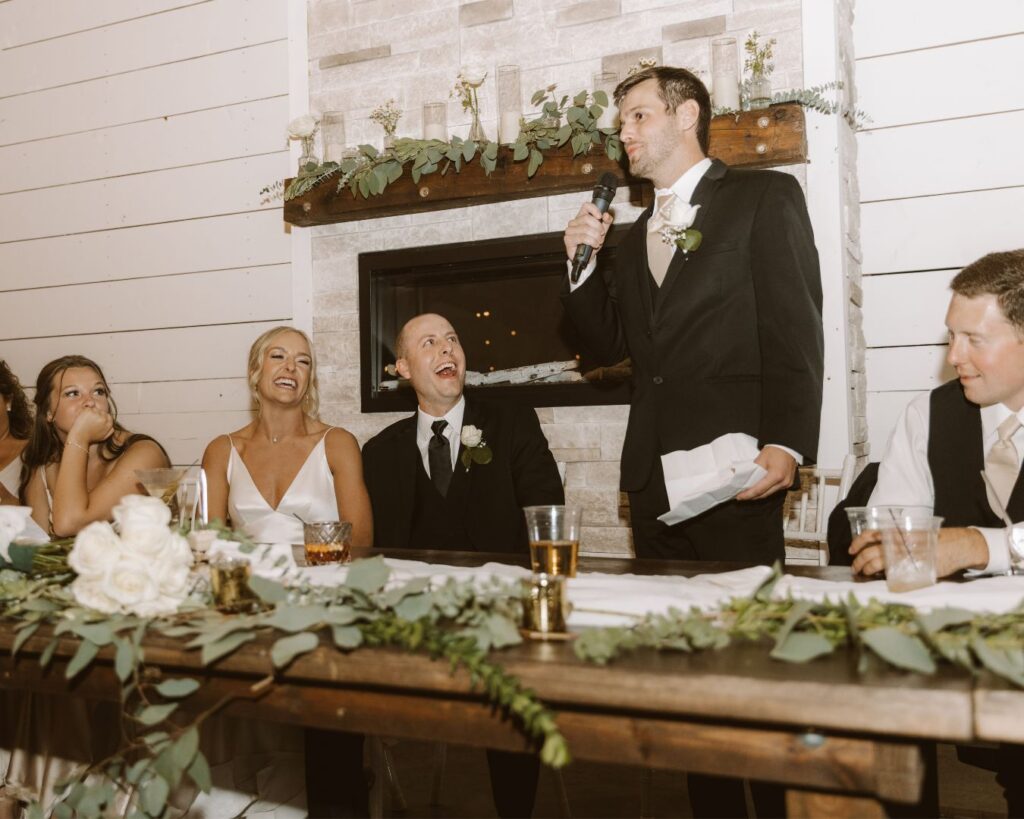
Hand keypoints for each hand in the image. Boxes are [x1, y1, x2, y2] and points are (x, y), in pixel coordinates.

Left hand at [68, 406, 113, 446]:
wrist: (80, 438)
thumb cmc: (90, 438)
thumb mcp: (103, 437)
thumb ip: (110, 431)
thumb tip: (113, 427)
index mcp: (108, 423)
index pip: (108, 416)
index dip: (103, 418)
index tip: (97, 420)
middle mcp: (103, 417)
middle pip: (102, 412)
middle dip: (97, 415)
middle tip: (90, 420)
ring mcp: (96, 413)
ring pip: (95, 409)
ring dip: (91, 413)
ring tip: (86, 420)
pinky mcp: (88, 411)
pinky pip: (88, 408)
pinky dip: (84, 412)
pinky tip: (82, 418)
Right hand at [563, 203, 612, 261]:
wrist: (587, 257)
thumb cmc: (592, 242)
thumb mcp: (602, 230)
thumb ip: (606, 221)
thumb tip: (606, 215)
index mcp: (581, 217)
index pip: (586, 206)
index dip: (594, 209)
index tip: (600, 217)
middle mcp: (574, 222)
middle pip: (587, 218)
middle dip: (598, 227)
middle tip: (602, 234)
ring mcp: (569, 230)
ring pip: (586, 229)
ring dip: (596, 236)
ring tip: (598, 241)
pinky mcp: (568, 239)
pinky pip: (583, 238)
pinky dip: (592, 242)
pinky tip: (594, 245)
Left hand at [736, 446, 796, 500]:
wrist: (786, 446)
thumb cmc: (775, 451)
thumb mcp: (760, 460)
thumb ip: (751, 471)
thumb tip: (741, 478)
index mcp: (776, 476)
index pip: (759, 490)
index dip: (748, 495)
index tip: (739, 497)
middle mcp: (783, 482)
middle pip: (764, 494)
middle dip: (752, 496)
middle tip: (741, 496)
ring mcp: (787, 484)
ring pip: (769, 493)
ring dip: (758, 494)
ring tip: (748, 493)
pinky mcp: (788, 483)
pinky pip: (774, 490)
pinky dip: (766, 490)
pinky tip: (758, 489)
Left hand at [852, 527, 989, 578]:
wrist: (957, 545)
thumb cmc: (937, 538)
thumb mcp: (915, 533)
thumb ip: (899, 538)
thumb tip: (882, 547)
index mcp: (898, 532)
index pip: (871, 534)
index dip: (857, 542)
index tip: (851, 549)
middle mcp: (898, 542)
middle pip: (870, 551)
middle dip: (858, 560)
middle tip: (855, 567)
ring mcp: (904, 555)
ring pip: (877, 562)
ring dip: (866, 569)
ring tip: (863, 573)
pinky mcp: (912, 568)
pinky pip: (892, 573)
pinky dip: (883, 576)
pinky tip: (880, 578)